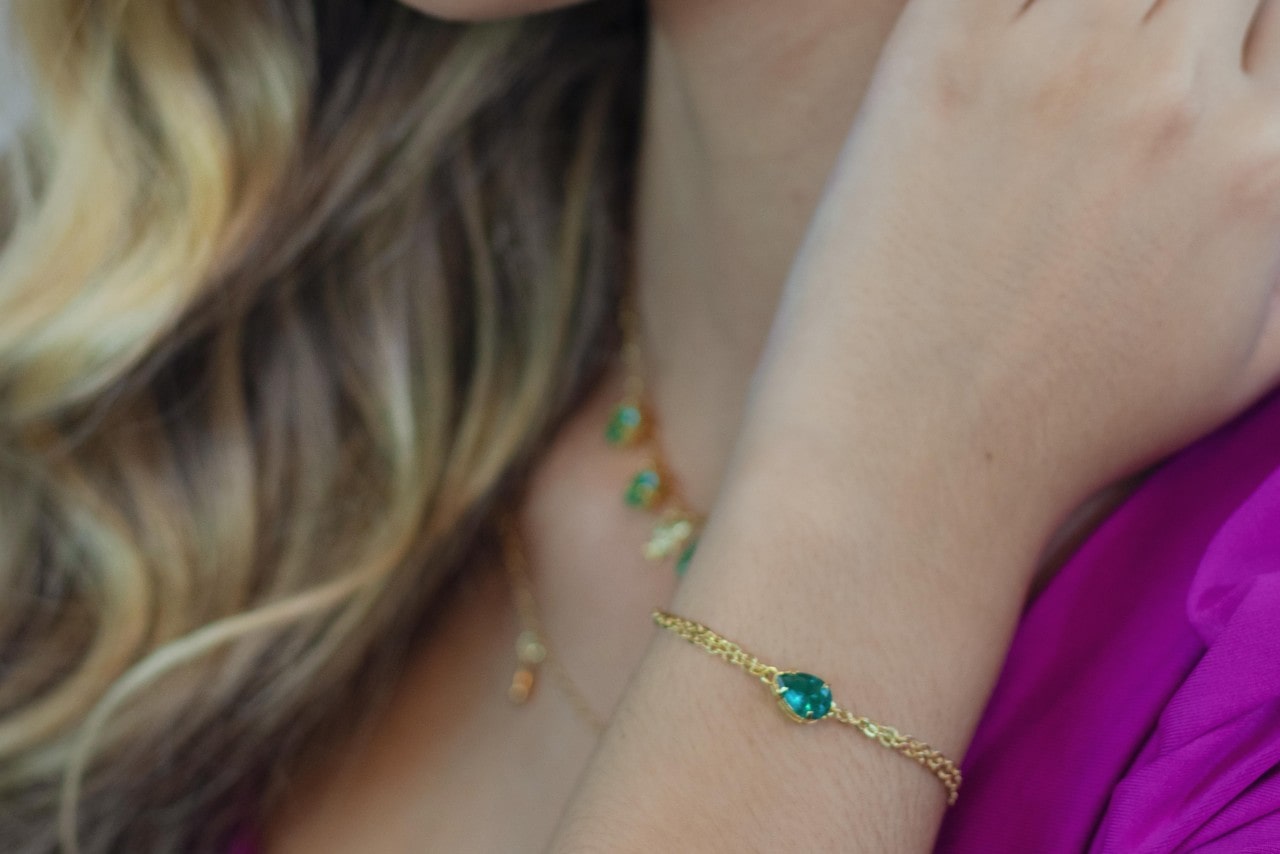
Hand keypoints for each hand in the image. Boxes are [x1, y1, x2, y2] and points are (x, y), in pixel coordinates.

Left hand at [742, 0, 1279, 532]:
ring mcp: (1060, 69)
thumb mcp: (1250, 359)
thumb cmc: (1069, 429)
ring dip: (1091, 5)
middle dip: (1170, 11)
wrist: (911, 464)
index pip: (1277, 17)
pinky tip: (992, 32)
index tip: (1170, 64)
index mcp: (1264, 166)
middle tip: (1107, 68)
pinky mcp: (943, 61)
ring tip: (1048, 67)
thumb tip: (1277, 166)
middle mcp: (1179, 100)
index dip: (1227, 35)